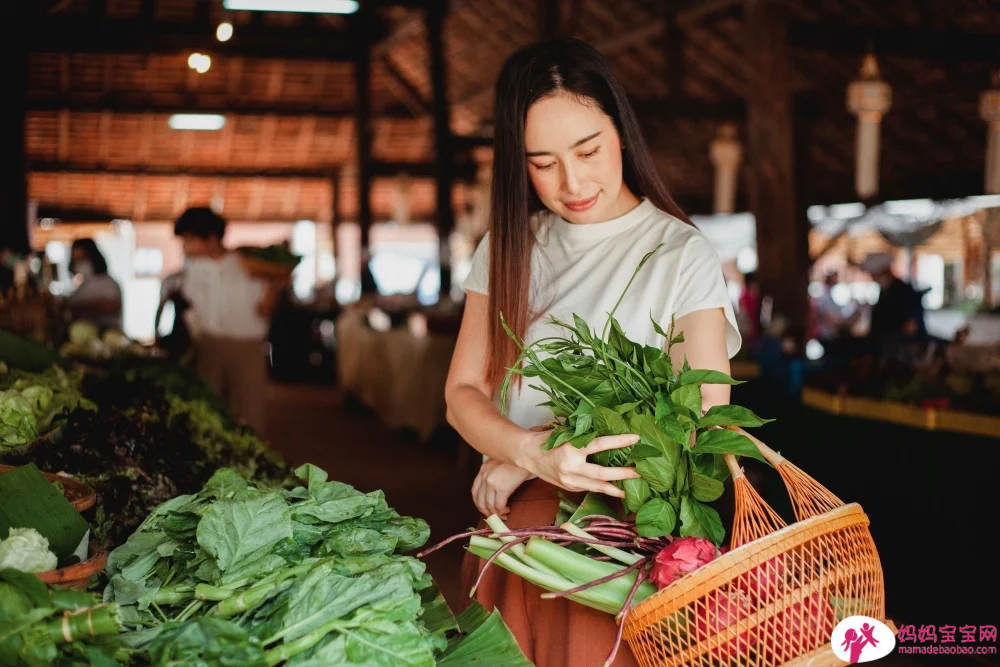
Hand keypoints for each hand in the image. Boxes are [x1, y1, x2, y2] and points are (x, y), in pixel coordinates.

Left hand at [471, 459, 531, 519]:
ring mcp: (492, 482)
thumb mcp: (500, 463)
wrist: (527, 454)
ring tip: (503, 515)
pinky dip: (502, 511)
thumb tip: (495, 491)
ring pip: (489, 505)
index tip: (485, 509)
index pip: (475, 491)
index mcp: (483, 469)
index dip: (479, 503)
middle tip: (494, 516)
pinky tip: (507, 510)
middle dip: (487, 512)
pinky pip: (499, 506)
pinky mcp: (502, 488)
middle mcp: (484, 475)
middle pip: (480, 501)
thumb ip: (494, 473)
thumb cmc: (518, 459)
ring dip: (496, 513)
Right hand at [518, 431, 641, 497]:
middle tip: (640, 472)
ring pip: (597, 486)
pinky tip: (614, 488)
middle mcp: (570, 467)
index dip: (619, 441)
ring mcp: (569, 480)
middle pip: (602, 473)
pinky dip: (602, 488)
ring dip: (615, 488)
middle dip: (623, 473)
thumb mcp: (564, 432)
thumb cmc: (547, 439)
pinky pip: (589, 488)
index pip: (600, 444)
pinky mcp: (569, 488)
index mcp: (571, 448)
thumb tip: (608, 425)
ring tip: (631, 489)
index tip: (636, 438)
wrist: (527, 455)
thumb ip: (583, 432)